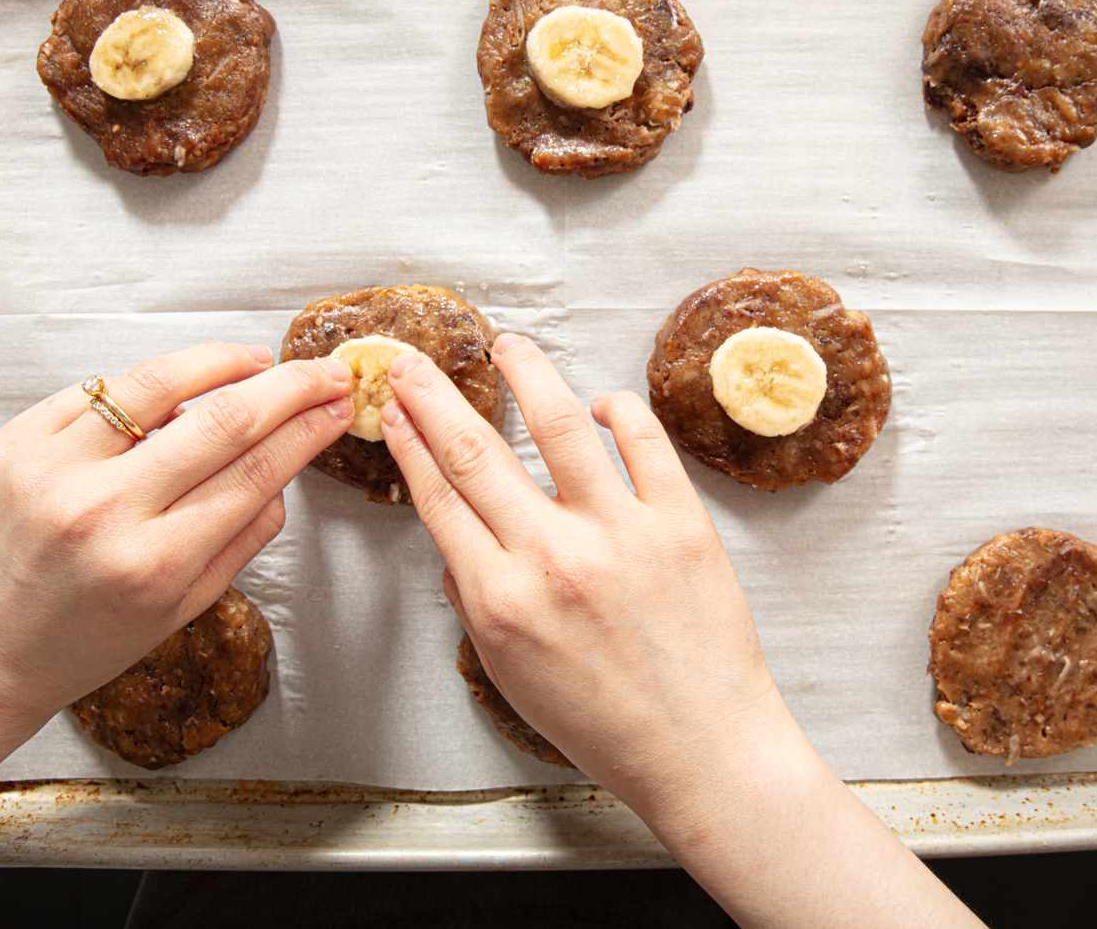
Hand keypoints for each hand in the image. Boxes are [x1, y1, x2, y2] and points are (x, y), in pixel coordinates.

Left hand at [0, 341, 352, 742]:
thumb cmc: (83, 643)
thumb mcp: (181, 608)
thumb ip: (241, 539)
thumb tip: (285, 466)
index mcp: (152, 563)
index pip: (254, 473)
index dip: (307, 431)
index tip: (337, 407)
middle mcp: (102, 511)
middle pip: (222, 421)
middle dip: (288, 387)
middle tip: (323, 372)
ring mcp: (51, 470)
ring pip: (157, 383)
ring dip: (220, 361)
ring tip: (255, 359)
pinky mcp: (12, 443)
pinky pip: (95, 392)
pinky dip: (144, 386)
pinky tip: (174, 389)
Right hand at [379, 332, 784, 814]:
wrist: (701, 751)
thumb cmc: (604, 723)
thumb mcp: (509, 674)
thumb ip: (476, 601)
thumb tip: (459, 538)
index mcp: (501, 601)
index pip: (438, 499)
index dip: (409, 444)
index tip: (395, 410)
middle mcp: (553, 558)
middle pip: (475, 452)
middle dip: (433, 396)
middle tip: (414, 362)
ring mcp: (620, 534)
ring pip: (561, 423)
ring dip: (527, 373)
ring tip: (509, 345)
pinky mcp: (681, 522)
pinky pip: (644, 442)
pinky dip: (618, 410)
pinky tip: (600, 401)